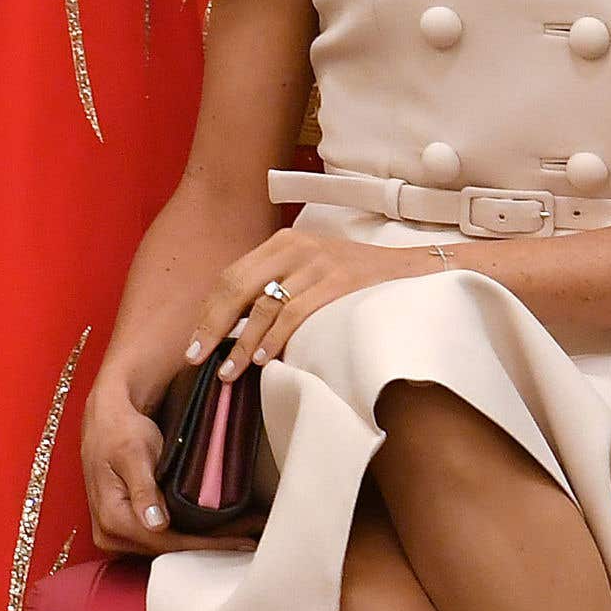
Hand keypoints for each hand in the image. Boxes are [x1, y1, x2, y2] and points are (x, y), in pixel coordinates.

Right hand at [80, 356, 252, 556]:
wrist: (106, 421)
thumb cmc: (121, 432)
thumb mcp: (134, 455)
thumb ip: (144, 490)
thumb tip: (156, 524)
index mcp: (112, 519)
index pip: (167, 542)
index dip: (206, 544)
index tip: (240, 541)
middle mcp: (111, 534)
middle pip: (170, 549)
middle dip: (212, 544)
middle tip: (252, 537)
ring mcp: (117, 533)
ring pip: (168, 545)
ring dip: (205, 541)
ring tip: (244, 534)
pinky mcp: (127, 526)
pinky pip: (163, 536)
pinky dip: (191, 534)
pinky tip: (219, 531)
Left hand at [190, 228, 441, 378]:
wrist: (415, 270)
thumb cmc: (358, 279)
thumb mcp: (312, 268)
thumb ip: (277, 283)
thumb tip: (232, 324)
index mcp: (284, 241)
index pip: (231, 276)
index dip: (208, 311)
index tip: (194, 342)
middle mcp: (297, 246)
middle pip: (237, 288)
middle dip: (212, 327)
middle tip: (196, 358)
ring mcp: (319, 262)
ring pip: (263, 306)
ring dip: (241, 343)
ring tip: (229, 370)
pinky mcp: (339, 280)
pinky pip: (294, 313)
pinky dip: (274, 339)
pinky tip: (264, 358)